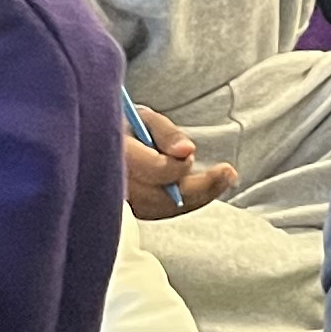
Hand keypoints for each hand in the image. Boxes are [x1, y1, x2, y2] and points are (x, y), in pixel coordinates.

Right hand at [121, 106, 241, 219]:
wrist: (102, 144)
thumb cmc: (126, 127)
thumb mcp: (145, 119)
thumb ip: (167, 133)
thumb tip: (188, 151)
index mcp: (117, 154)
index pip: (154, 170)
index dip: (176, 166)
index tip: (191, 153)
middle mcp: (115, 185)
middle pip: (162, 197)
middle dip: (200, 187)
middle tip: (228, 172)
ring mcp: (121, 204)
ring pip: (164, 208)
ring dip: (199, 195)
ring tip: (226, 177)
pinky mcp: (131, 212)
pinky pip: (162, 212)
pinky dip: (188, 201)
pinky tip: (209, 187)